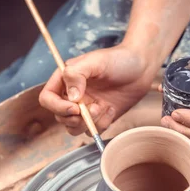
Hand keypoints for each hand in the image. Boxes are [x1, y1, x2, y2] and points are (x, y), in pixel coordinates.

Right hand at [39, 44, 154, 135]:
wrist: (142, 67)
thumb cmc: (118, 59)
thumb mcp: (95, 61)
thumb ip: (76, 75)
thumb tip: (71, 98)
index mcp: (65, 80)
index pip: (47, 99)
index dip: (57, 107)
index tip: (75, 107)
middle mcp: (72, 96)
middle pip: (60, 117)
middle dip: (75, 118)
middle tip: (93, 108)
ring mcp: (86, 108)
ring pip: (74, 128)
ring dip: (89, 123)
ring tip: (103, 107)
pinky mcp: (100, 117)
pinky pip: (93, 130)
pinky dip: (102, 124)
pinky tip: (112, 109)